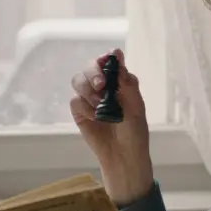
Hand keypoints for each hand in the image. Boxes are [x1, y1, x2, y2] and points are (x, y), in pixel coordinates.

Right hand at [70, 48, 153, 204]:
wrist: (123, 156)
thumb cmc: (134, 132)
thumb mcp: (135, 105)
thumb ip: (126, 81)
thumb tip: (116, 53)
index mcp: (120, 82)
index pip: (108, 62)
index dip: (104, 59)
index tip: (106, 61)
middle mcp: (103, 87)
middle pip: (90, 67)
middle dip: (93, 73)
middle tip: (101, 86)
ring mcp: (90, 99)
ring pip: (78, 80)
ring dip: (87, 90)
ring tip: (99, 106)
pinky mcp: (80, 112)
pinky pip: (75, 101)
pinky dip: (84, 107)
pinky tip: (95, 117)